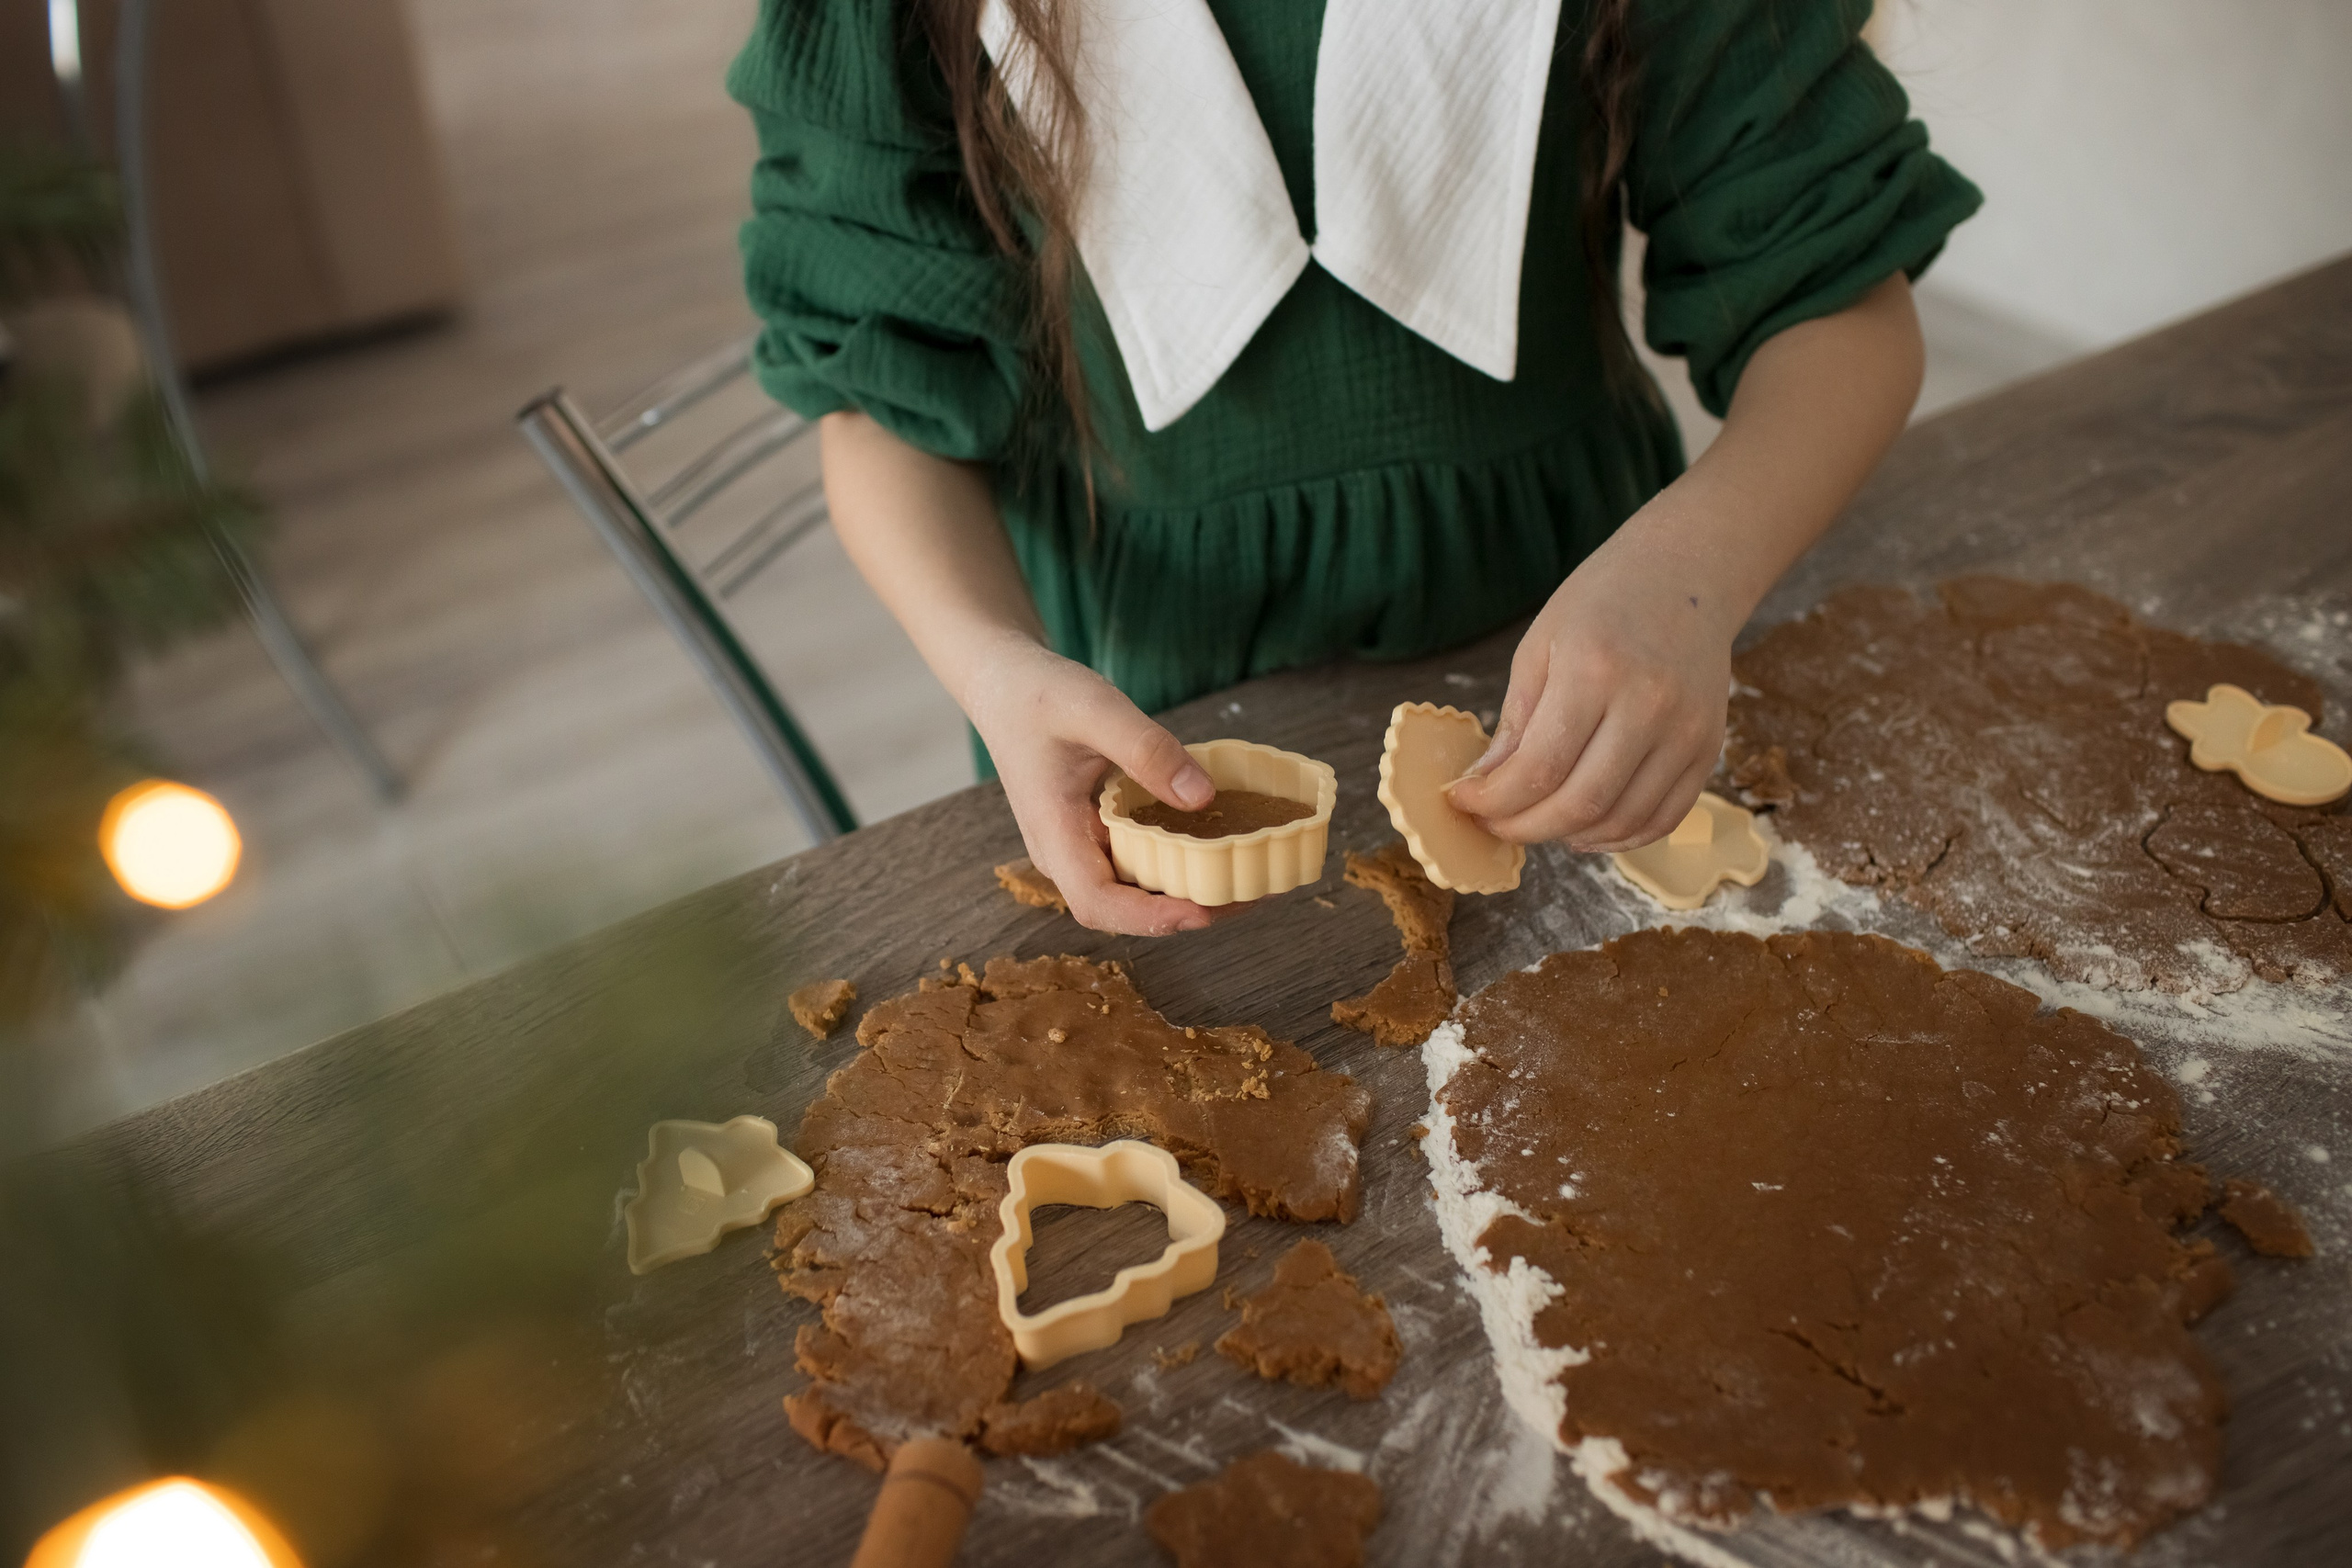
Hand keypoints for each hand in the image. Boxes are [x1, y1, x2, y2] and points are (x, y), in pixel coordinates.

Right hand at [966, 633, 1241, 934]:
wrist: (1005, 685)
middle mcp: (1065, 853)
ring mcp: (1080, 846)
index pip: (1097, 902)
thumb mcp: (1096, 709)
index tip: (1204, 912)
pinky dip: (1178, 861)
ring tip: (1247, 875)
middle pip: (1124, 908)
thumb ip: (1148, 750)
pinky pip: (1138, 860)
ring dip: (1187, 891)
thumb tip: (1204, 799)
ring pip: (1134, 889)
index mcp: (1053, 833)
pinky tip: (1219, 844)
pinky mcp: (1096, 833)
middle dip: (1186, 911)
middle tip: (1251, 894)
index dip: (1151, 919)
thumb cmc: (1038, 695)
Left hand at [1446, 524, 1740, 850]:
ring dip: (1569, 836)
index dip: (1494, 800)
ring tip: (1537, 823)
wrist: (1687, 574)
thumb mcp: (1540, 643)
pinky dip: (1621, 836)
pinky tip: (1586, 829)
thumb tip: (1486, 783)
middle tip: (1495, 823)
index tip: (1465, 802)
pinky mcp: (1710, 748)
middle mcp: (1649, 705)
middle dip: (1525, 828)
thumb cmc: (1604, 600)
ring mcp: (1687, 731)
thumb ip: (1516, 719)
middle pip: (1580, 803)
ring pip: (1622, 819)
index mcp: (1595, 671)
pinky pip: (1665, 817)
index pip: (1539, 768)